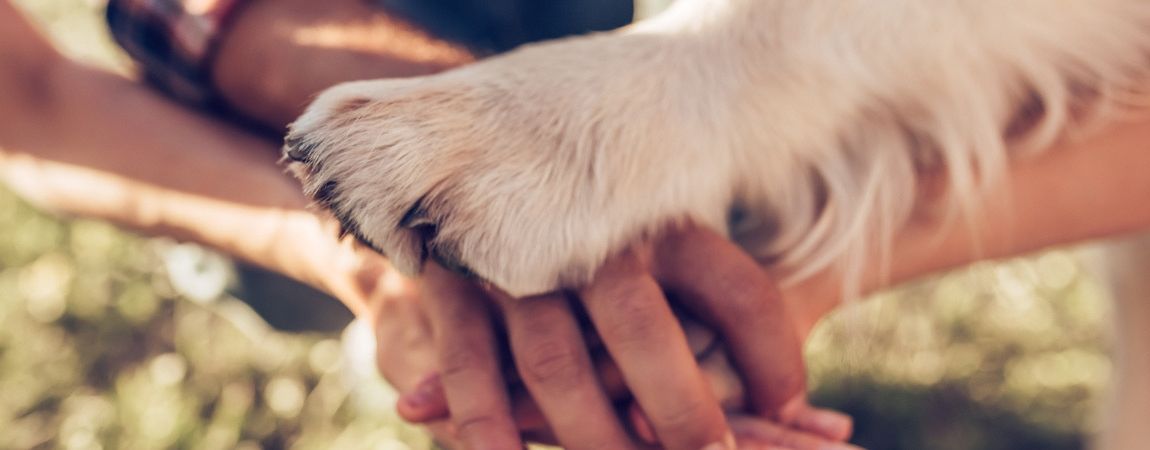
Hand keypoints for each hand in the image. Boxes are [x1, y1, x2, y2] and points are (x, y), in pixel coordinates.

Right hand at [392, 225, 854, 448]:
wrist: (481, 163)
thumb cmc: (608, 237)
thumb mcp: (676, 252)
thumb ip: (735, 326)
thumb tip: (828, 424)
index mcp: (663, 219)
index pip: (738, 290)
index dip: (774, 360)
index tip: (800, 413)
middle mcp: (593, 235)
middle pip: (644, 330)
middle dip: (681, 411)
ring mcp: (520, 259)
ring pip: (557, 364)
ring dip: (591, 436)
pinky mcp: (459, 283)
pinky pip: (472, 363)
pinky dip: (488, 421)